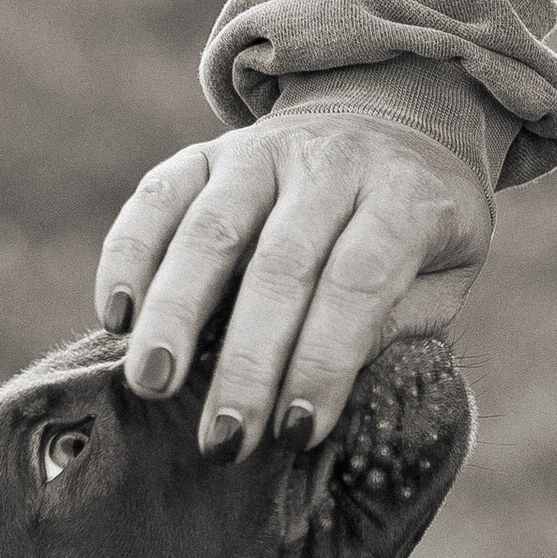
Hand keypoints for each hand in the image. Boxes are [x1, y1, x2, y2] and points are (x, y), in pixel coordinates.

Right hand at [94, 110, 495, 457]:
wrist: (390, 120)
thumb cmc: (411, 234)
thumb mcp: (439, 278)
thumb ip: (393, 328)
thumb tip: (318, 393)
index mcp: (403, 196)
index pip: (358, 282)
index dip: (325, 360)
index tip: (296, 433)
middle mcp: (332, 161)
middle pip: (281, 264)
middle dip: (249, 360)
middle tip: (222, 437)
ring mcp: (264, 150)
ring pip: (212, 228)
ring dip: (176, 312)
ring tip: (152, 384)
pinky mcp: (207, 151)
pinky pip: (158, 196)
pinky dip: (129, 254)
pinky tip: (117, 317)